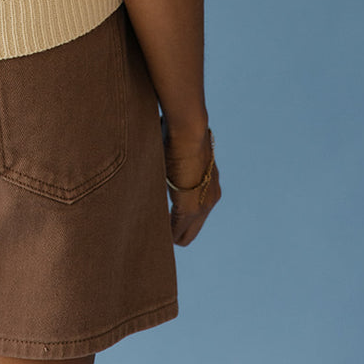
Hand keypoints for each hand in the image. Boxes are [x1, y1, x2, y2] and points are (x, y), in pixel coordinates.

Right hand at [161, 118, 220, 246]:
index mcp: (210, 184)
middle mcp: (211, 198)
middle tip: (155, 228)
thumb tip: (158, 145)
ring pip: (186, 234)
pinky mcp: (190, 208)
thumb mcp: (179, 151)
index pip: (196, 214)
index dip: (178, 218)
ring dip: (169, 232)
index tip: (162, 215)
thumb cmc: (180, 132)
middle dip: (174, 232)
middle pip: (191, 231)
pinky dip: (166, 232)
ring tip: (152, 228)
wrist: (189, 129)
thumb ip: (174, 160)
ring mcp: (203, 205)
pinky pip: (177, 231)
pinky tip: (153, 229)